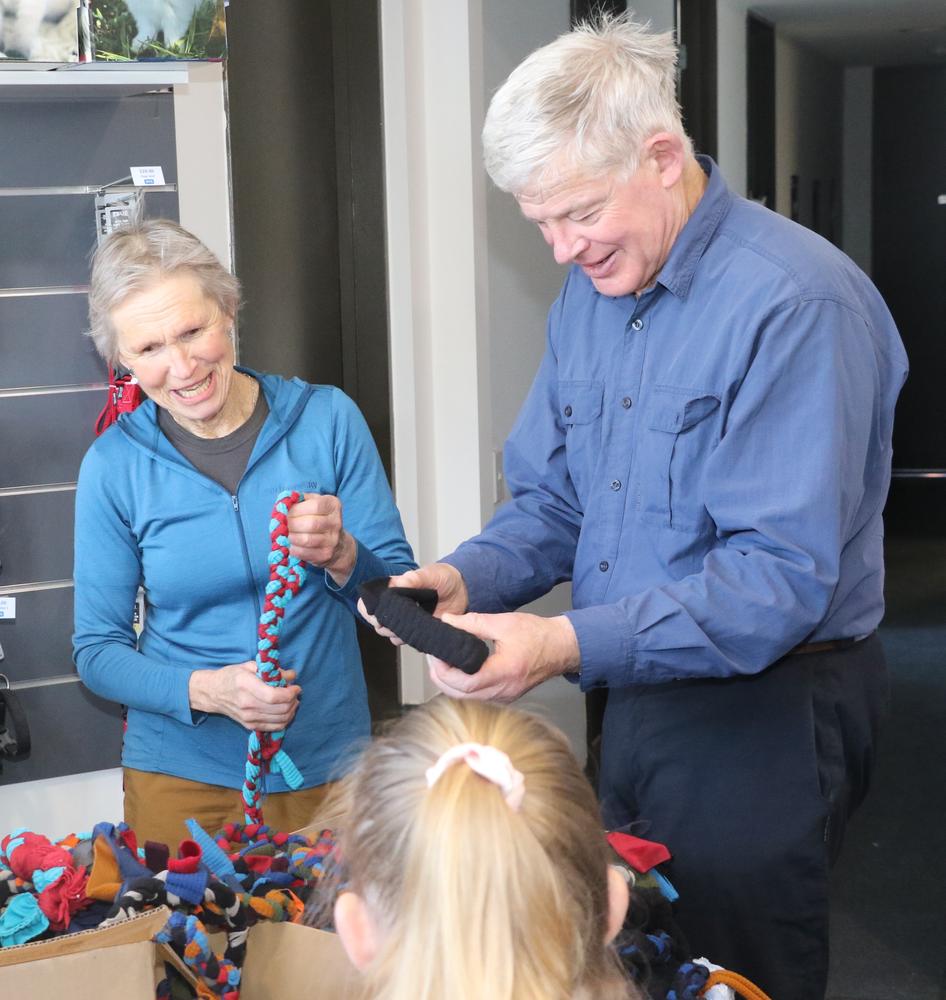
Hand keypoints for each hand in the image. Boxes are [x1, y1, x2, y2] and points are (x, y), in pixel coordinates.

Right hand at [189, 661, 300, 730]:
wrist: (213, 693)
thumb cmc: (232, 676)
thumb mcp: (250, 666)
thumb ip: (272, 670)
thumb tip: (291, 676)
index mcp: (246, 686)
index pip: (274, 696)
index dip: (290, 693)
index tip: (296, 687)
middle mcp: (247, 705)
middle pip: (280, 709)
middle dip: (293, 700)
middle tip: (295, 692)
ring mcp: (248, 718)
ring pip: (280, 720)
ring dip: (292, 710)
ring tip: (293, 701)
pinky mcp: (249, 726)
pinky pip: (274, 728)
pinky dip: (285, 720)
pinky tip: (287, 711)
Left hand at [287, 492, 356, 585]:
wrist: (337, 544)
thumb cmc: (318, 518)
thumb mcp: (313, 503)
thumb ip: (299, 500)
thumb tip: (283, 503)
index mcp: (333, 505)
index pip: (315, 506)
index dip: (297, 509)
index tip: (286, 513)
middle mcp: (336, 522)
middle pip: (311, 524)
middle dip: (292, 525)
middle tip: (283, 526)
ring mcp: (333, 540)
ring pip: (306, 539)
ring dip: (291, 538)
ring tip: (285, 535)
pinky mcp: (326, 554)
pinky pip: (304, 552)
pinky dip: (293, 549)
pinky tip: (290, 545)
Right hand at [356, 562, 468, 643]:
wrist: (463, 590)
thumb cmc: (442, 577)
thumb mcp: (430, 574)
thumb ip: (414, 578)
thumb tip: (394, 584)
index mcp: (392, 591)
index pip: (368, 604)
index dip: (369, 612)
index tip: (380, 615)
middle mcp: (396, 608)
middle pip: (377, 624)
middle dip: (385, 625)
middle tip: (401, 620)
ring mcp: (407, 622)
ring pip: (391, 635)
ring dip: (399, 633)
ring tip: (415, 624)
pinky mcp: (419, 632)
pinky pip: (408, 641)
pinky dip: (412, 640)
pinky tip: (422, 632)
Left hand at [426, 612, 579, 703]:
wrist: (561, 647)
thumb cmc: (537, 635)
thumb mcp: (503, 623)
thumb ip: (473, 623)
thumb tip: (447, 621)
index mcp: (503, 672)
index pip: (464, 683)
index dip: (444, 670)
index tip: (436, 653)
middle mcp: (503, 691)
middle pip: (461, 695)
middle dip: (441, 677)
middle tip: (434, 657)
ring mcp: (504, 697)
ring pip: (467, 699)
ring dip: (450, 683)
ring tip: (442, 661)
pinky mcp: (504, 697)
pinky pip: (476, 697)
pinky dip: (462, 686)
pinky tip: (457, 670)